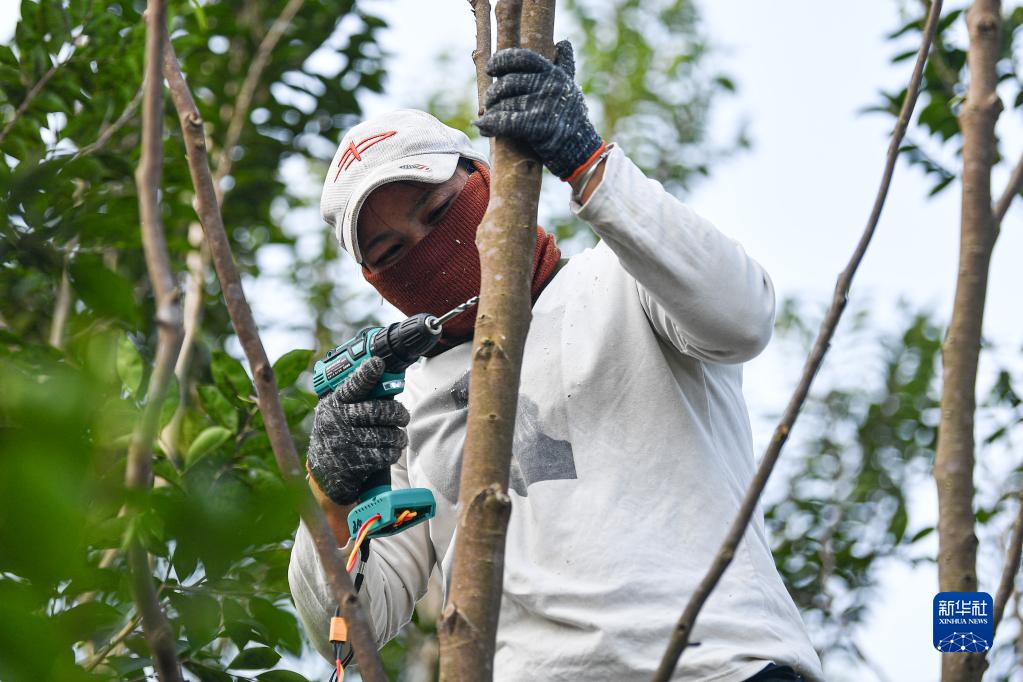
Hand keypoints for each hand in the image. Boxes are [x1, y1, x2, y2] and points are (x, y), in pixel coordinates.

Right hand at [306, 356, 409, 505]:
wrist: (323, 470)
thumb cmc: (338, 432)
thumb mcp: (338, 410)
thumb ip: (357, 397)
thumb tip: (386, 378)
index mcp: (335, 402)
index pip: (353, 386)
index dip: (366, 375)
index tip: (377, 364)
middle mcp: (338, 420)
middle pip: (378, 411)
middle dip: (398, 413)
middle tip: (403, 416)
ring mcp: (345, 442)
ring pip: (386, 434)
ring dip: (398, 436)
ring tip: (398, 436)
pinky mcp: (354, 462)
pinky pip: (385, 454)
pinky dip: (393, 452)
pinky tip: (391, 450)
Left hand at [474, 40, 603, 180]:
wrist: (581, 150)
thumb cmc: (571, 117)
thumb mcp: (571, 86)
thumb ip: (564, 65)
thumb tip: (563, 43)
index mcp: (553, 73)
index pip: (522, 57)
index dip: (501, 60)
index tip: (490, 69)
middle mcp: (549, 86)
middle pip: (508, 83)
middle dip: (494, 94)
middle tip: (489, 103)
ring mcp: (544, 105)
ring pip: (504, 104)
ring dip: (491, 113)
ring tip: (487, 119)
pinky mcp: (539, 126)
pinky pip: (505, 122)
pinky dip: (490, 125)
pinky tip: (482, 127)